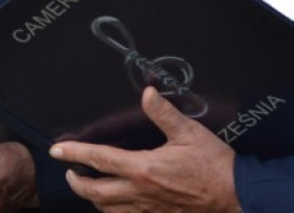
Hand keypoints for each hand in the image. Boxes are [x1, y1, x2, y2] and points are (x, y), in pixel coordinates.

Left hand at [50, 87, 238, 212]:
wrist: (236, 196)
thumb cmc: (213, 164)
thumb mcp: (189, 132)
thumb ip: (164, 112)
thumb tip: (147, 92)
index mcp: (143, 168)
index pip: (99, 159)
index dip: (74, 153)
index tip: (57, 150)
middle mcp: (140, 192)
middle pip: (95, 192)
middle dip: (77, 181)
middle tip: (69, 171)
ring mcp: (148, 209)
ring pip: (108, 209)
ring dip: (93, 198)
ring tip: (88, 185)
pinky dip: (114, 211)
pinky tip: (115, 204)